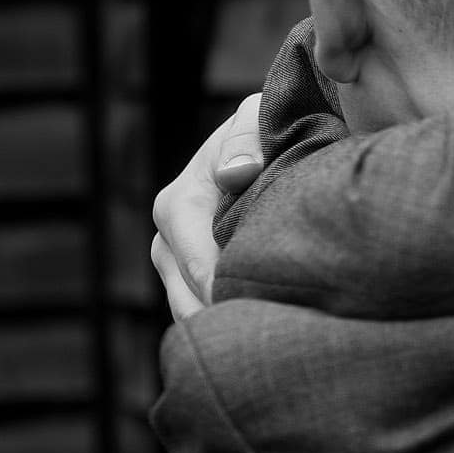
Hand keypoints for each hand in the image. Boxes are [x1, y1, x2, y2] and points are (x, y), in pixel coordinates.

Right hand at [150, 94, 263, 318]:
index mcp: (177, 206)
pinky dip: (237, 323)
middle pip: (195, 304)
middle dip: (238, 318)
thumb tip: (235, 174)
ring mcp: (175, 266)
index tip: (279, 310)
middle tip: (286, 334)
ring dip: (236, 326)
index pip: (203, 271)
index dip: (239, 294)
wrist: (264, 145)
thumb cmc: (264, 128)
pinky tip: (272, 326)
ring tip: (281, 334)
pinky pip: (208, 316)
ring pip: (198, 316)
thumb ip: (248, 139)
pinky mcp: (191, 282)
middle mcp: (166, 242)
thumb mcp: (258, 117)